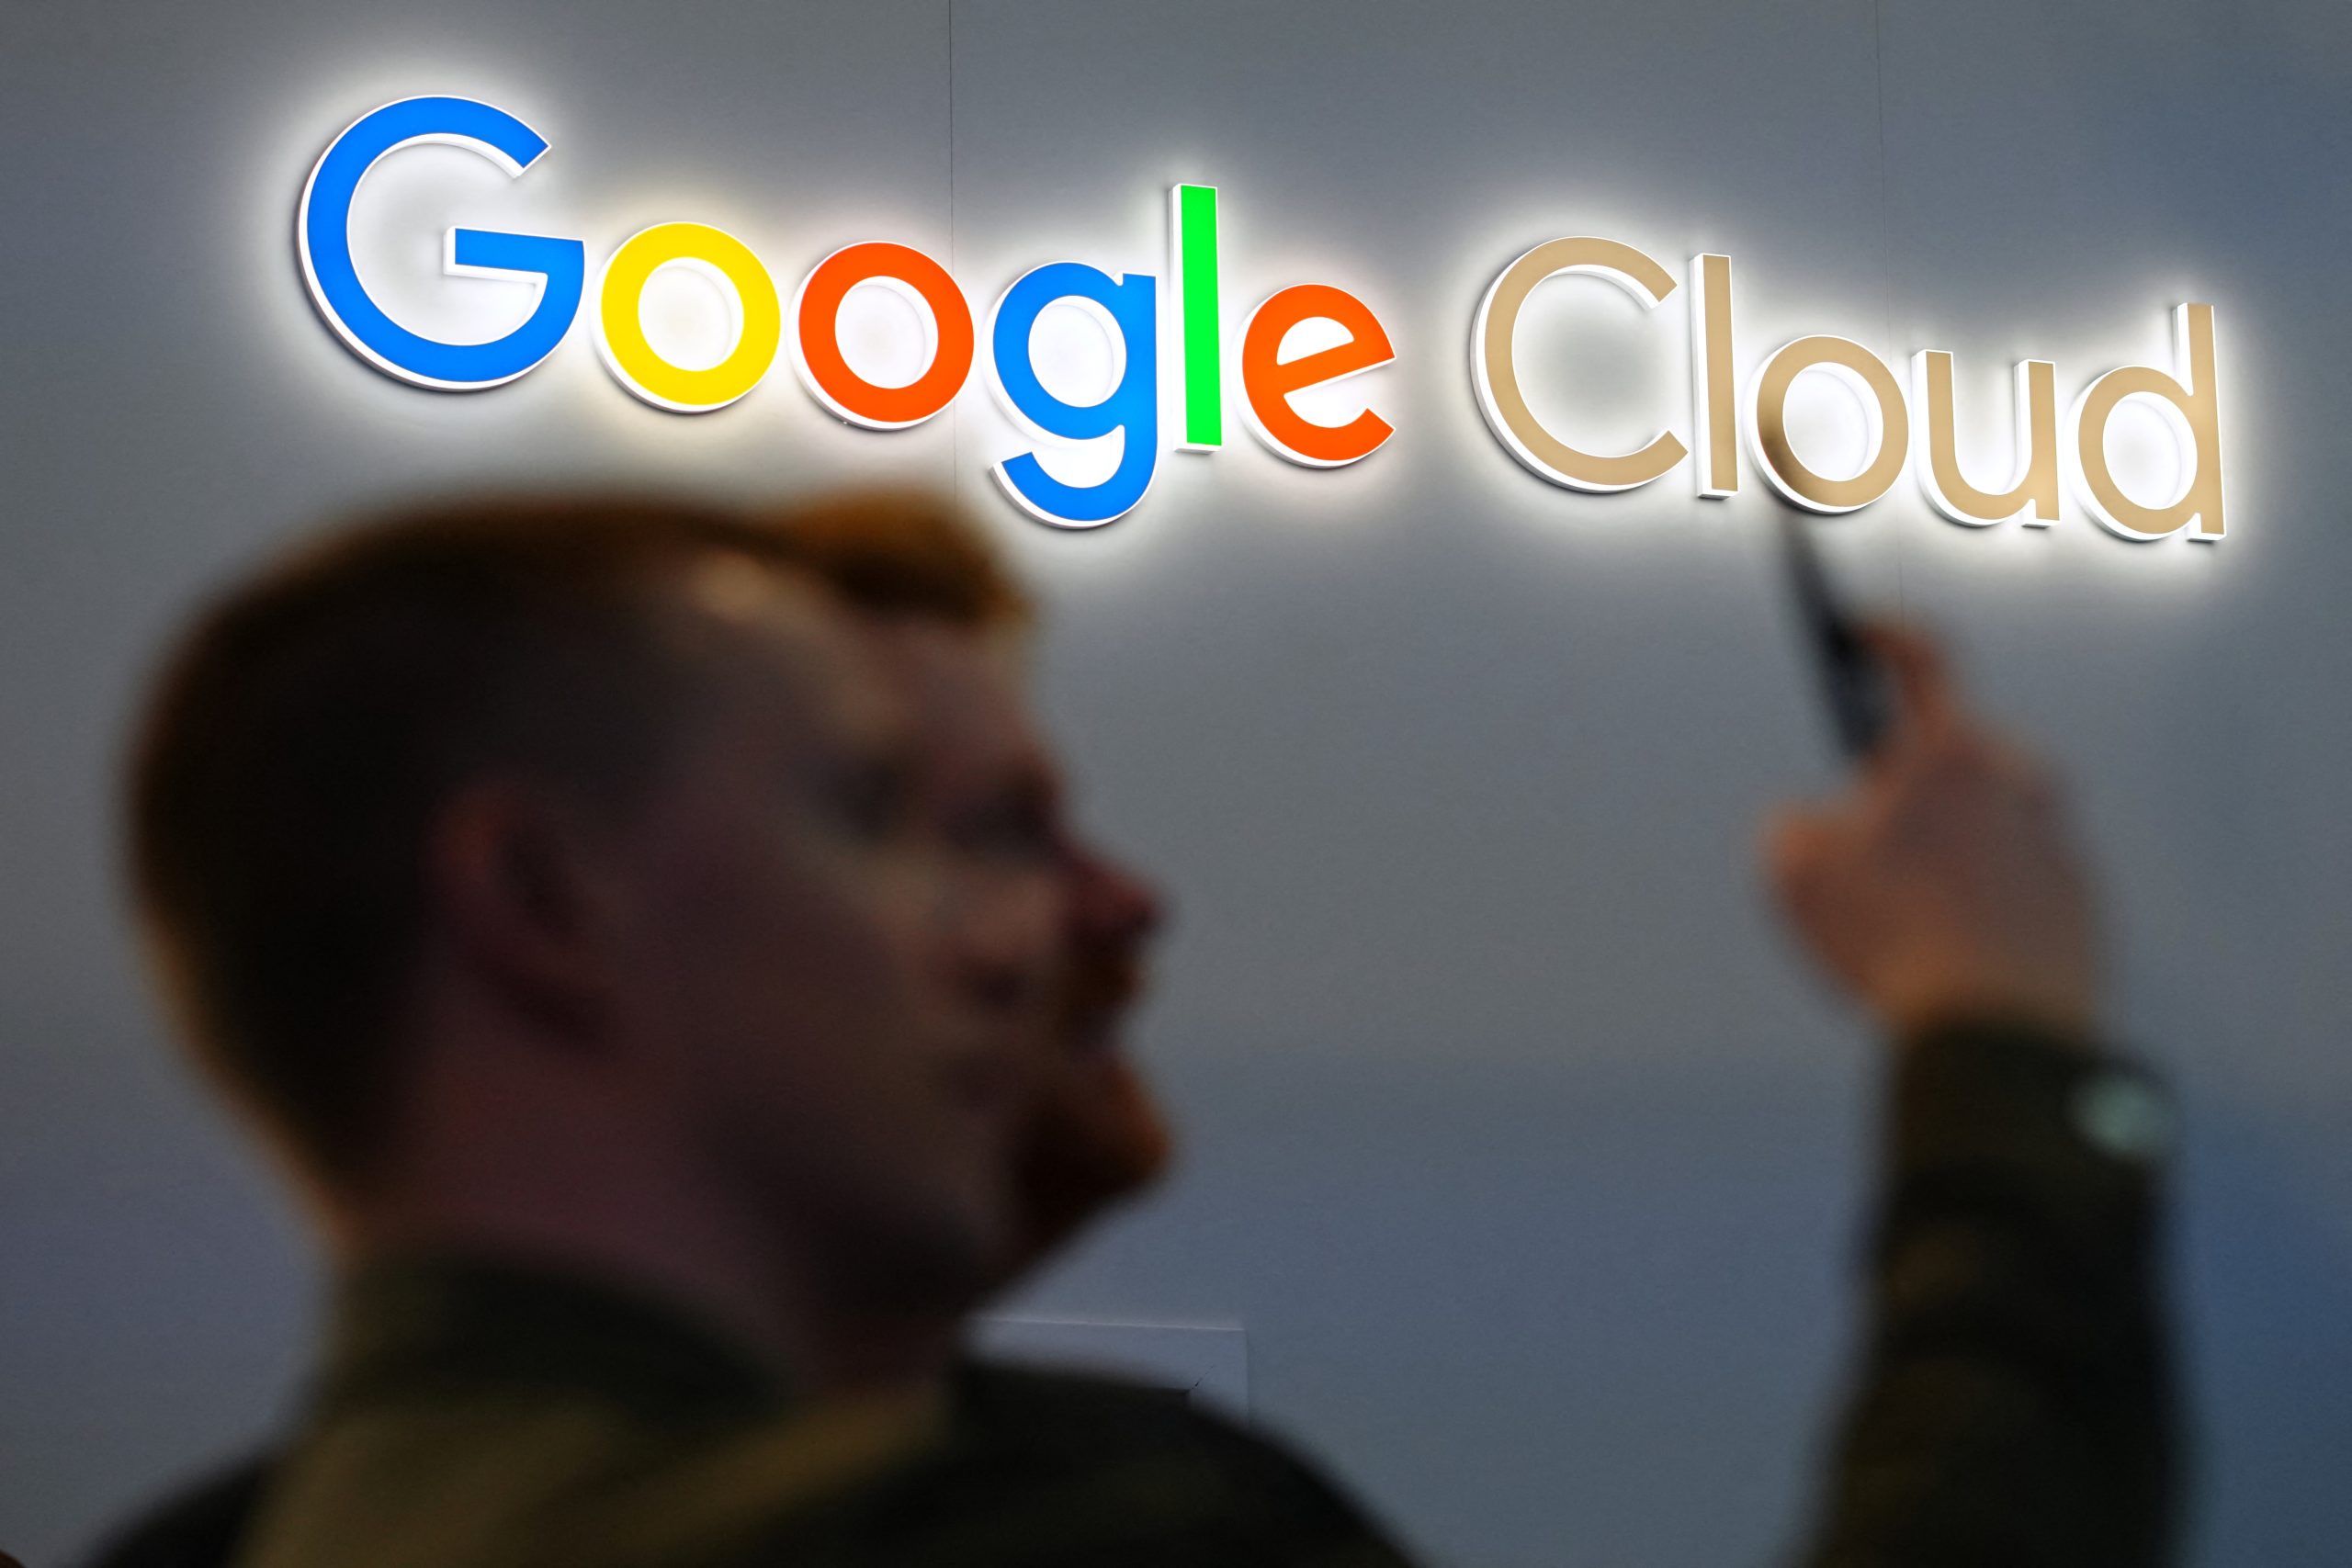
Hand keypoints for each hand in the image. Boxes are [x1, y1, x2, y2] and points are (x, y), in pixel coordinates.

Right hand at [1764, 624, 2099, 1043]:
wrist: (1997, 1031)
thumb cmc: (1892, 937)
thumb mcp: (1792, 869)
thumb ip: (1793, 822)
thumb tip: (1813, 824)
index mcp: (1950, 750)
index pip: (1922, 656)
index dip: (1884, 633)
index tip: (1861, 627)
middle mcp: (2018, 779)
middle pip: (1953, 752)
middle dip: (1909, 781)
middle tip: (1867, 833)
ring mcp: (2058, 841)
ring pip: (1991, 820)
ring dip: (1949, 846)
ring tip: (1906, 915)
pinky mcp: (2081, 901)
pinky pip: (2021, 880)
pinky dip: (1985, 899)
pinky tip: (1950, 949)